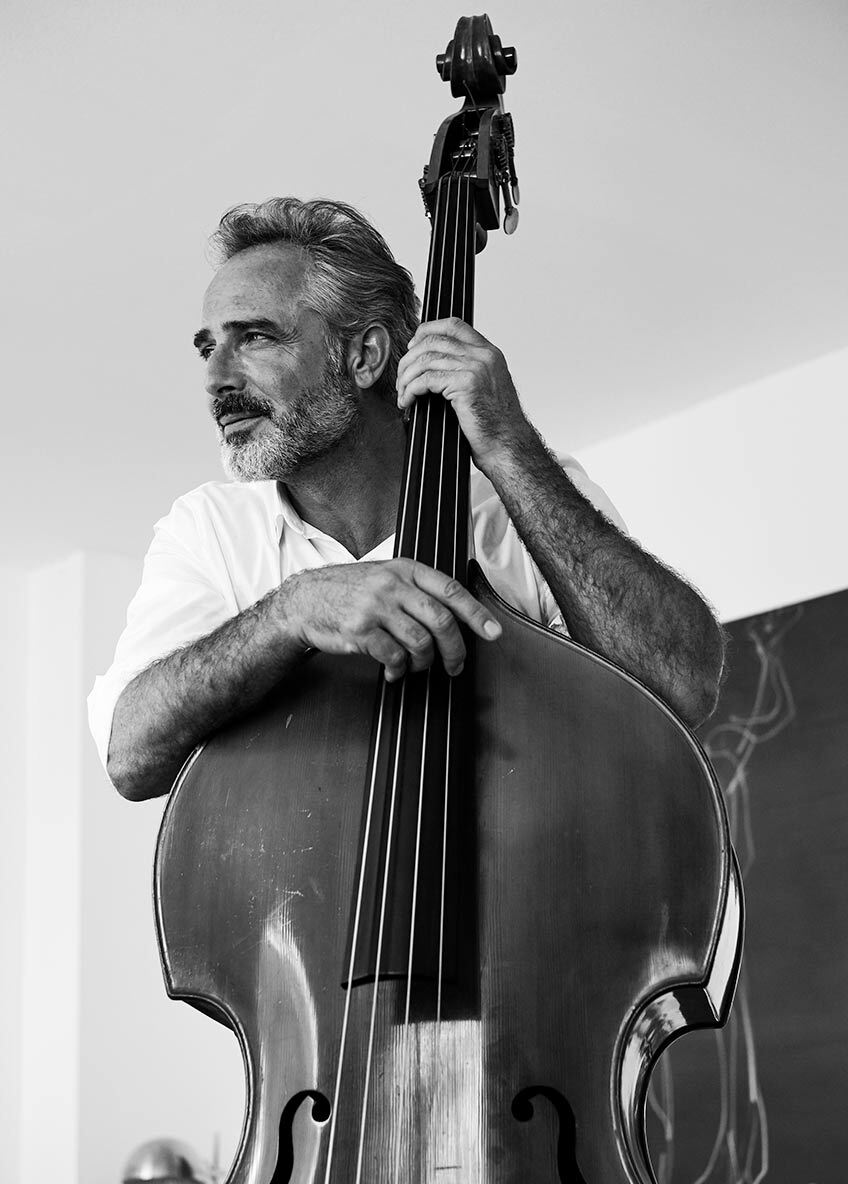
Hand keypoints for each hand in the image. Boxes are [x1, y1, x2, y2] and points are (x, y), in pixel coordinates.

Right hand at [280, 559, 501, 680]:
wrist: (305, 600)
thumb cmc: (351, 591)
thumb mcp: (386, 576)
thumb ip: (417, 589)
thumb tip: (457, 615)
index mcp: (405, 569)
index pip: (451, 591)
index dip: (477, 614)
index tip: (493, 632)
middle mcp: (393, 585)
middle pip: (441, 620)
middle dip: (455, 649)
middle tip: (455, 666)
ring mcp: (375, 607)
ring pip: (420, 642)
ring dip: (424, 663)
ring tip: (416, 668)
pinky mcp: (359, 630)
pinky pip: (393, 657)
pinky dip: (399, 671)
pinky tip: (394, 673)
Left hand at [395, 318, 529, 470]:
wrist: (508, 444)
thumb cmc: (496, 424)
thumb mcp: (486, 387)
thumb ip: (467, 370)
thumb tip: (435, 365)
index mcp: (489, 353)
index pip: (453, 325)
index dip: (427, 331)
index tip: (413, 346)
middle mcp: (483, 355)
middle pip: (434, 341)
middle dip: (410, 358)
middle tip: (402, 376)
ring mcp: (475, 367)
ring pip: (426, 359)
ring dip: (407, 376)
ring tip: (402, 392)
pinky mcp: (465, 384)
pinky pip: (426, 379)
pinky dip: (410, 390)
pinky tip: (407, 400)